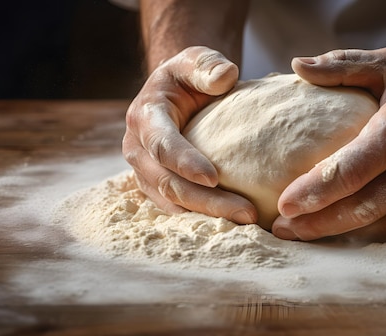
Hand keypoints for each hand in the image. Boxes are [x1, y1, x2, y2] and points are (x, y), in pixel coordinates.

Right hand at [123, 46, 256, 223]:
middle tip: (247, 213)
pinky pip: (179, 210)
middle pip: (169, 184)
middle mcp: (138, 150)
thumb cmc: (189, 76)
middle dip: (207, 202)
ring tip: (247, 223)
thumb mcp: (195, 60)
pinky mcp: (158, 188)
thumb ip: (207, 65)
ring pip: (173, 204)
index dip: (185, 162)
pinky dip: (205, 219)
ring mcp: (146, 173)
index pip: (162, 145)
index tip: (214, 178)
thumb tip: (225, 76)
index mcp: (145, 117)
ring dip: (209, 217)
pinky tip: (235, 225)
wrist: (175, 93)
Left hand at [272, 48, 385, 240]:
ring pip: (379, 227)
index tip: (283, 205)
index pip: (350, 170)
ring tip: (302, 234)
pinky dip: (369, 233)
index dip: (314, 192)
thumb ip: (345, 66)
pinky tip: (342, 232)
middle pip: (360, 209)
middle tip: (281, 230)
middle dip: (316, 225)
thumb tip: (298, 66)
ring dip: (338, 235)